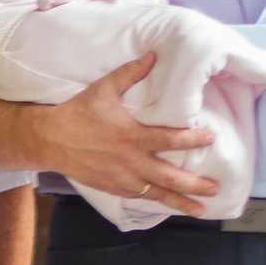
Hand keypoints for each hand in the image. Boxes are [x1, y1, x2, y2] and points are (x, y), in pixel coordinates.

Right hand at [36, 54, 220, 212]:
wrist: (49, 140)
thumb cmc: (77, 113)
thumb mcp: (103, 89)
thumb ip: (129, 73)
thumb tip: (152, 56)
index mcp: (130, 135)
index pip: (168, 140)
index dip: (191, 140)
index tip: (210, 139)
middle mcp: (130, 161)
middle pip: (168, 177)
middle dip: (194, 184)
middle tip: (216, 187)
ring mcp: (121, 178)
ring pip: (156, 194)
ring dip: (181, 202)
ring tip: (201, 209)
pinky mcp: (113, 188)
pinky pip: (141, 198)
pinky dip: (158, 202)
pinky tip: (172, 206)